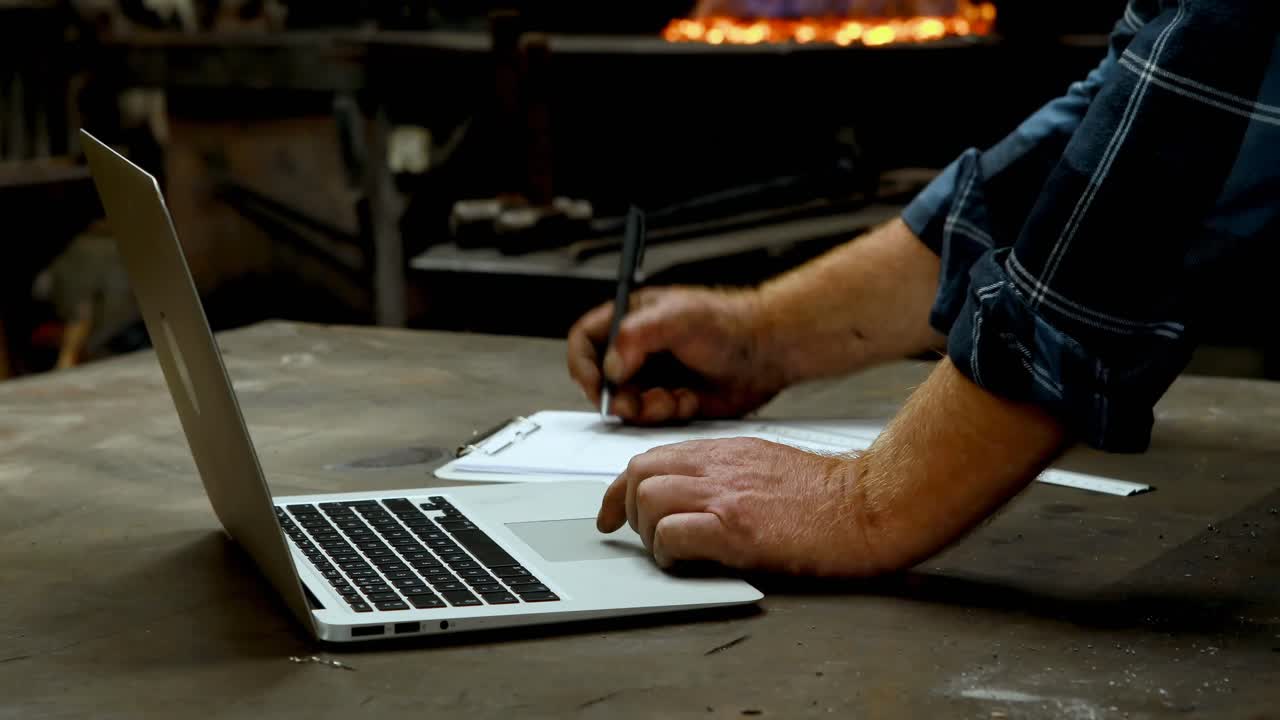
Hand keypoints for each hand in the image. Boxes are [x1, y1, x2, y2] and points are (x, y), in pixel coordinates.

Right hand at [566, 286, 785, 424]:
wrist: (766, 351)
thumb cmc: (729, 322)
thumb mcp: (677, 317)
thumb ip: (635, 336)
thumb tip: (612, 366)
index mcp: (631, 320)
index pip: (586, 341)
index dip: (583, 364)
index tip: (596, 383)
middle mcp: (637, 350)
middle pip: (601, 381)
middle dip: (618, 398)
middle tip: (636, 403)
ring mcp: (653, 377)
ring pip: (626, 406)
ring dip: (646, 409)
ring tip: (672, 399)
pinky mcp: (671, 401)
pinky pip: (653, 420)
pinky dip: (670, 415)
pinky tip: (691, 401)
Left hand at [596, 437, 883, 576]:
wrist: (871, 505)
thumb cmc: (831, 496)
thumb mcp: (768, 466)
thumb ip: (728, 474)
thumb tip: (693, 498)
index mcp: (726, 451)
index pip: (651, 458)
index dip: (621, 487)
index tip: (612, 510)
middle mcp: (719, 467)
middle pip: (639, 473)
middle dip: (626, 507)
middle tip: (641, 536)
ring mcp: (726, 495)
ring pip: (647, 499)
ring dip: (648, 532)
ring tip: (672, 551)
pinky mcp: (737, 527)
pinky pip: (674, 534)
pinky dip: (668, 552)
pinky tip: (688, 562)